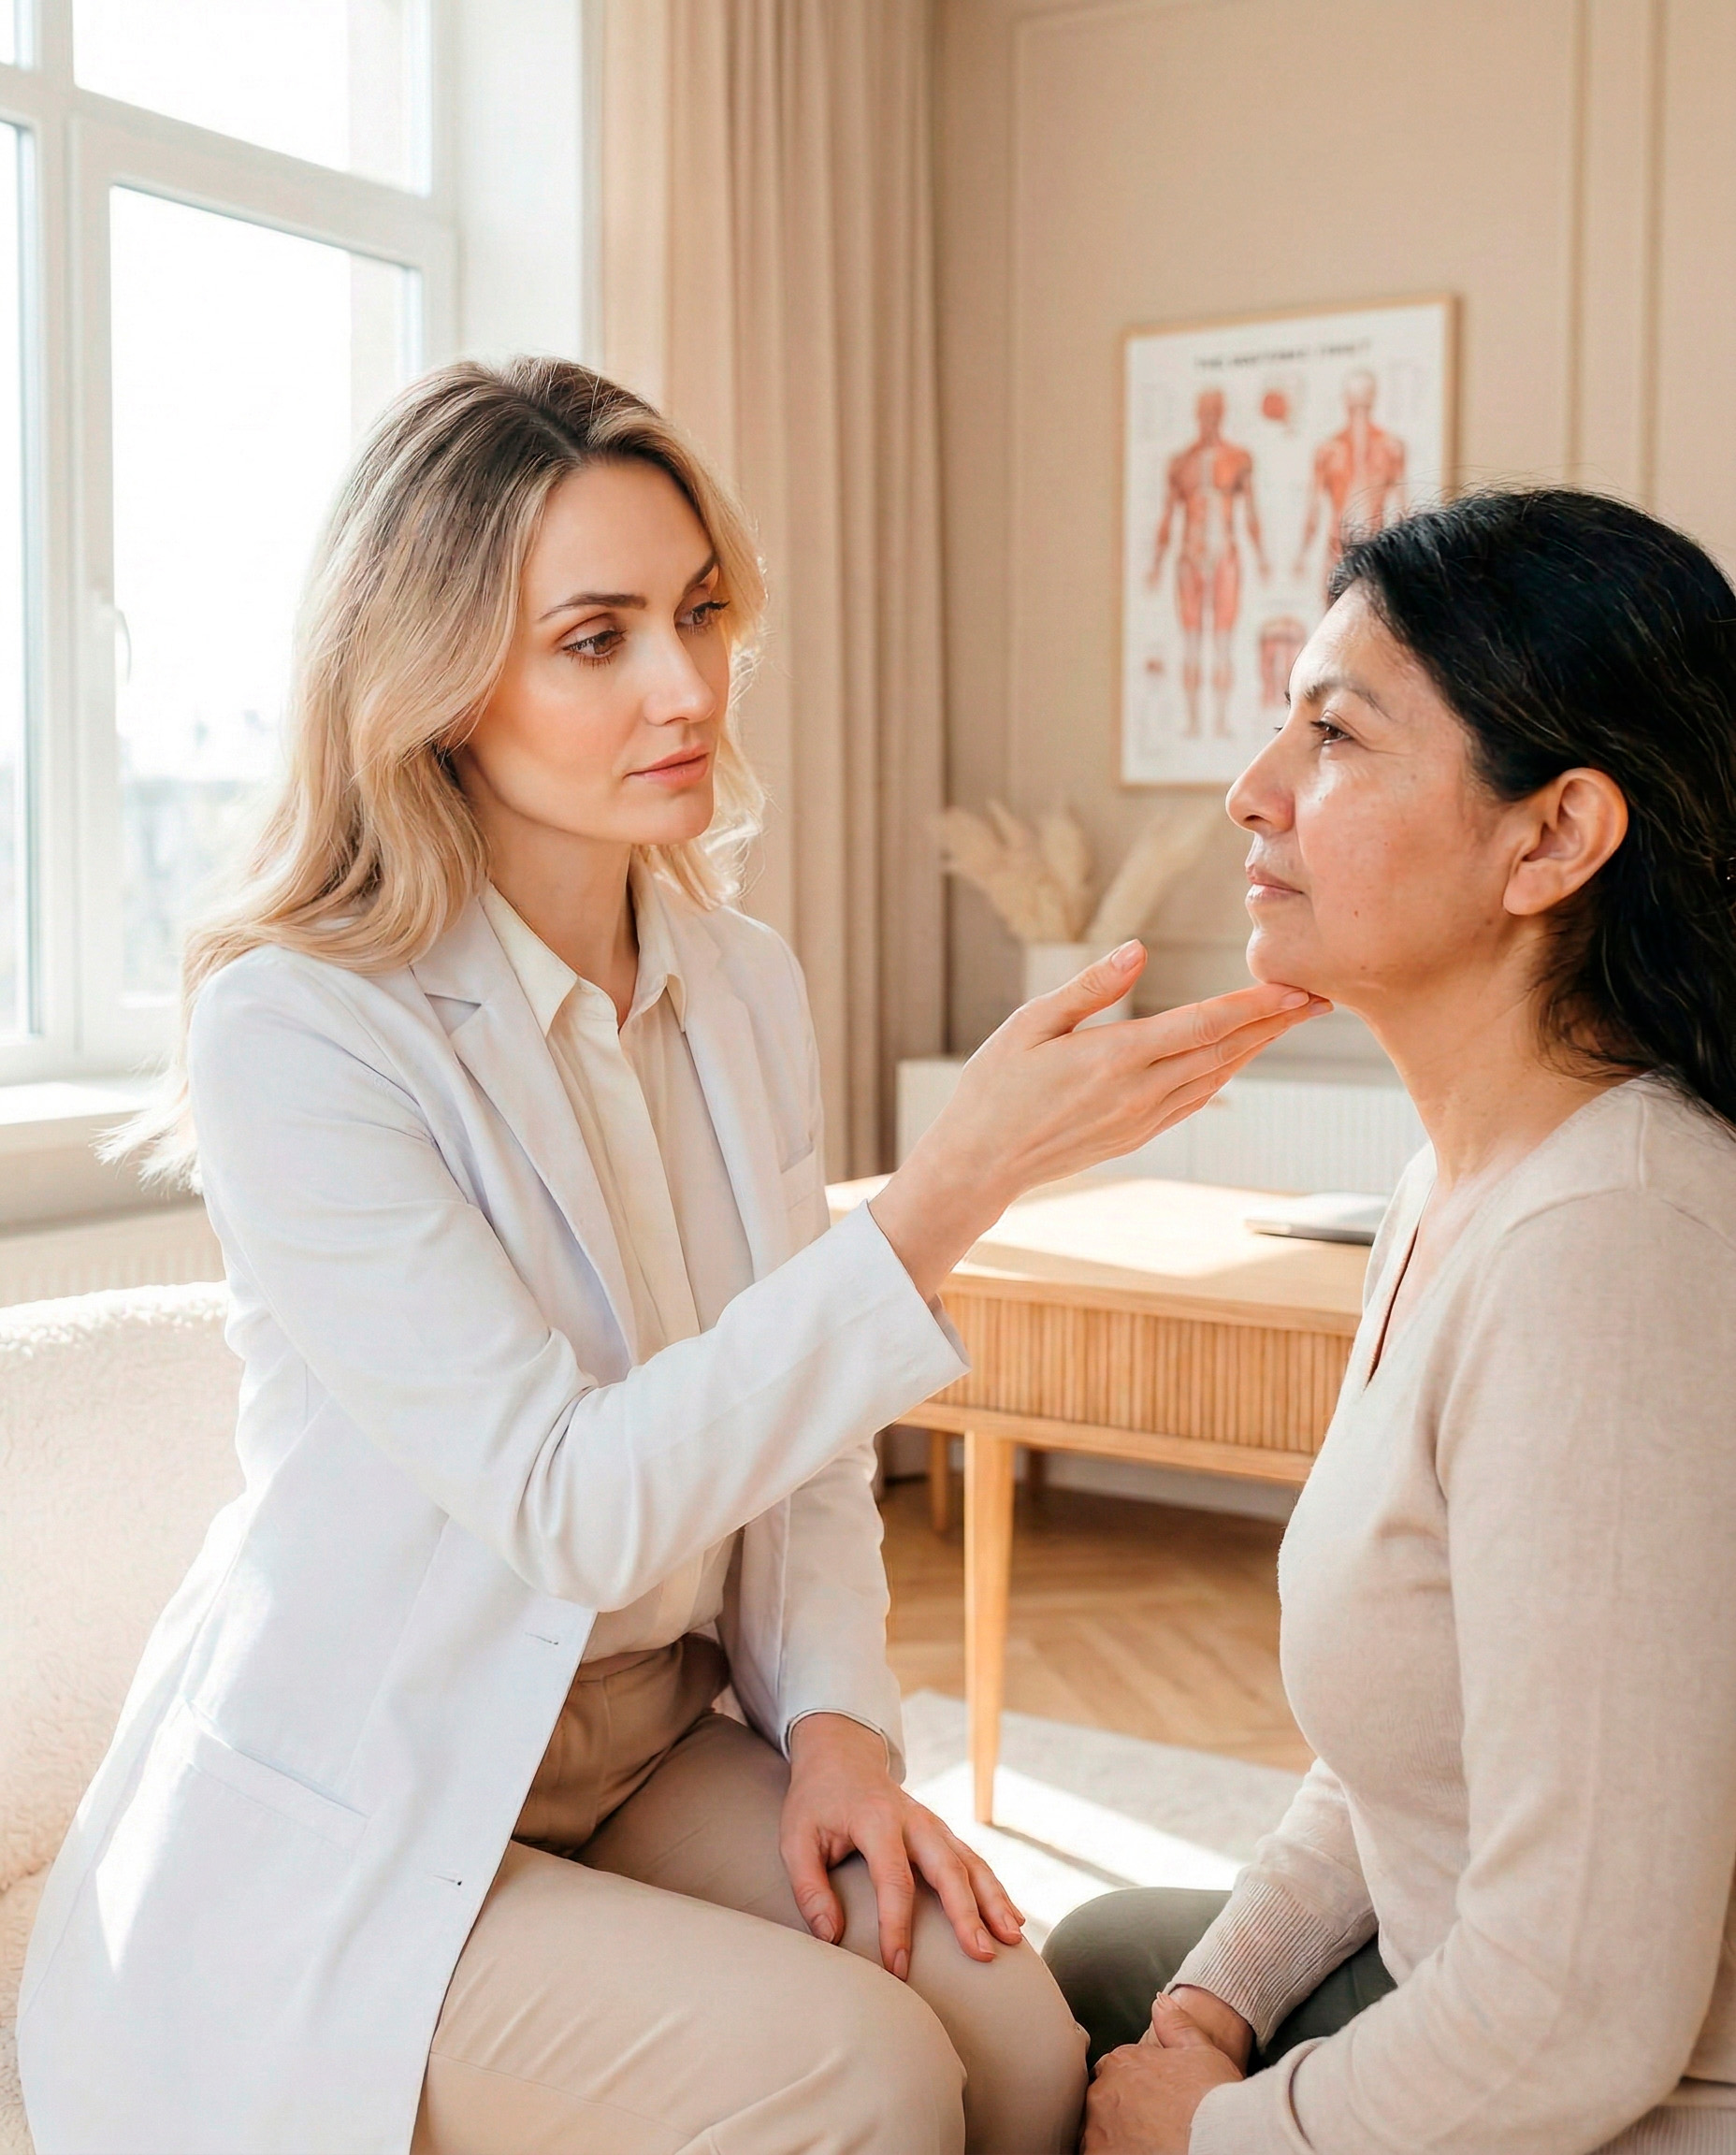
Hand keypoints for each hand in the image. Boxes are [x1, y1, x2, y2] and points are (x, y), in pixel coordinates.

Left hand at [781, 1713, 1023, 1978]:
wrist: (841, 1755)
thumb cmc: (816, 1803)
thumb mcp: (795, 1838)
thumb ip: (809, 1888)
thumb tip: (830, 1937)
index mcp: (876, 1820)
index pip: (893, 1879)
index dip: (896, 1926)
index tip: (898, 1969)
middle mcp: (913, 1820)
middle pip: (948, 1868)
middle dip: (967, 1912)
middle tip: (982, 1955)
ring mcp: (933, 1824)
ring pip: (971, 1863)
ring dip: (993, 1901)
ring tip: (1012, 1938)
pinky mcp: (941, 1832)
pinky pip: (974, 1861)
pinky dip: (994, 1890)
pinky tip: (1012, 1919)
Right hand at [870, 945, 1330, 1299]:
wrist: (981, 1162)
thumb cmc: (995, 1085)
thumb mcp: (1030, 1024)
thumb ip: (1091, 987)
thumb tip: (1139, 949)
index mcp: (1113, 1058)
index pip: (1200, 1025)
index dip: (1252, 1006)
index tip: (1293, 988)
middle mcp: (1138, 1092)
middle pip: (1223, 1051)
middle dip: (1273, 1023)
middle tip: (1316, 998)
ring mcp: (1142, 1118)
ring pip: (1215, 1076)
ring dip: (1256, 1047)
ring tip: (1289, 1021)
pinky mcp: (1138, 1134)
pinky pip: (1194, 1098)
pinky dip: (1225, 1072)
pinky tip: (1239, 1056)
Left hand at [1083, 1994, 1244, 2153]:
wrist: (1219, 2136)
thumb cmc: (1213, 2099)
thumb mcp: (1201, 2050)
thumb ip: (1175, 2025)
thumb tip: (1160, 2002)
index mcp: (1123, 2063)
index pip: (1112, 2072)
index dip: (1131, 2088)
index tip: (1148, 2102)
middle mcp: (1103, 2093)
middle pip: (1102, 2102)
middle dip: (1119, 2112)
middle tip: (1148, 2126)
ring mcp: (1098, 2130)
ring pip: (1095, 2133)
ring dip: (1112, 2137)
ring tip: (1143, 2145)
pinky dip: (1109, 2154)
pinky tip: (1134, 2154)